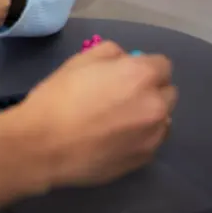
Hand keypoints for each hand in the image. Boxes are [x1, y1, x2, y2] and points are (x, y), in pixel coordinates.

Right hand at [20, 41, 176, 187]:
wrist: (44, 145)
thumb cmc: (58, 98)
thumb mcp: (78, 62)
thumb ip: (109, 54)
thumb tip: (124, 59)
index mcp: (140, 75)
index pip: (162, 65)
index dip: (143, 66)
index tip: (125, 74)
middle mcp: (156, 104)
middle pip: (168, 92)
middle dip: (150, 90)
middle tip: (120, 96)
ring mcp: (154, 135)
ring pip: (162, 118)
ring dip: (148, 114)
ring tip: (117, 120)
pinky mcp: (145, 158)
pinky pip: (152, 140)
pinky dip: (140, 136)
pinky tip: (114, 139)